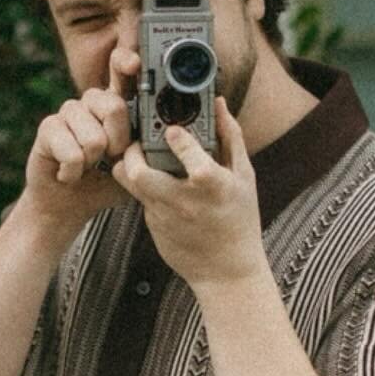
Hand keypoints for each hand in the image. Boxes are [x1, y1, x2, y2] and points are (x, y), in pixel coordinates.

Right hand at [23, 58, 134, 243]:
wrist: (68, 206)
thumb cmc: (103, 183)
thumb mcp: (134, 165)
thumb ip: (148, 146)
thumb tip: (170, 133)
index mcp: (115, 104)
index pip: (122, 71)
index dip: (127, 63)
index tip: (135, 63)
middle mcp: (91, 102)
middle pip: (114, 107)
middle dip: (117, 144)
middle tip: (108, 157)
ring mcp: (68, 112)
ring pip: (94, 137)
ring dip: (93, 162)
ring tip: (86, 166)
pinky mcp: (48, 128)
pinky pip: (72, 153)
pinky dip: (73, 173)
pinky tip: (68, 173)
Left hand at [113, 97, 265, 291]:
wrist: (226, 271)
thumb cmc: (239, 220)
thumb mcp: (244, 178)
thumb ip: (230, 138)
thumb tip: (219, 104)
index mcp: (214, 188)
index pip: (192, 160)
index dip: (178, 141)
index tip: (172, 129)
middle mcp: (184, 202)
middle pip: (140, 174)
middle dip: (133, 152)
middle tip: (140, 142)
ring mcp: (164, 217)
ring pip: (130, 185)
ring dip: (131, 166)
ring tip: (142, 156)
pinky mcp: (153, 227)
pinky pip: (140, 199)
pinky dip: (144, 187)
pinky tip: (155, 182)